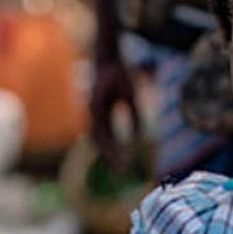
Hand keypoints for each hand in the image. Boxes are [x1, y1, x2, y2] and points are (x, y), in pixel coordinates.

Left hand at [89, 55, 137, 170]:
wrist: (110, 59)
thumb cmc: (120, 76)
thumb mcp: (131, 99)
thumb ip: (135, 117)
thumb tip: (141, 136)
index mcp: (100, 114)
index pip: (106, 138)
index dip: (113, 152)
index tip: (122, 166)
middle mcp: (93, 116)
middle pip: (101, 143)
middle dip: (111, 159)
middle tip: (121, 173)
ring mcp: (91, 113)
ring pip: (99, 140)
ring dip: (109, 155)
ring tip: (120, 168)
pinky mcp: (93, 109)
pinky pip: (100, 130)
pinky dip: (107, 143)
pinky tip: (115, 152)